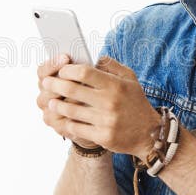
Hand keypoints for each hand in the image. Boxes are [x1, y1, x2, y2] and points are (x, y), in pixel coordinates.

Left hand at [40, 56, 161, 158]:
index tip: (61, 70)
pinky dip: (66, 122)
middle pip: (72, 90)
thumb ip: (111, 65)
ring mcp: (106, 121)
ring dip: (56, 105)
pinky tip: (63, 118)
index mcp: (115, 85)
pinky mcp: (103, 137)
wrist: (150, 134)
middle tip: (46, 83)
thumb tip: (92, 57)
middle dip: (54, 85)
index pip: (84, 72)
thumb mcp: (130, 79)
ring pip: (70, 110)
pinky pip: (76, 127)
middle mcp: (110, 102)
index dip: (68, 70)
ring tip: (50, 102)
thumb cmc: (135, 102)